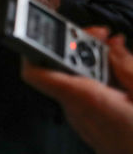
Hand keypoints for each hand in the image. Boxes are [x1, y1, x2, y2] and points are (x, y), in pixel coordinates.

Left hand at [21, 30, 132, 153]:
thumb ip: (127, 67)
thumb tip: (111, 43)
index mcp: (84, 98)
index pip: (36, 72)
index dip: (30, 48)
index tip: (44, 28)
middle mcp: (75, 108)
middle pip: (58, 68)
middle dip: (75, 45)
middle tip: (104, 33)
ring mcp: (82, 119)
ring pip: (73, 79)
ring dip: (91, 60)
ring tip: (115, 47)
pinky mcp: (92, 125)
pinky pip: (85, 94)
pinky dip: (98, 77)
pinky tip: (120, 72)